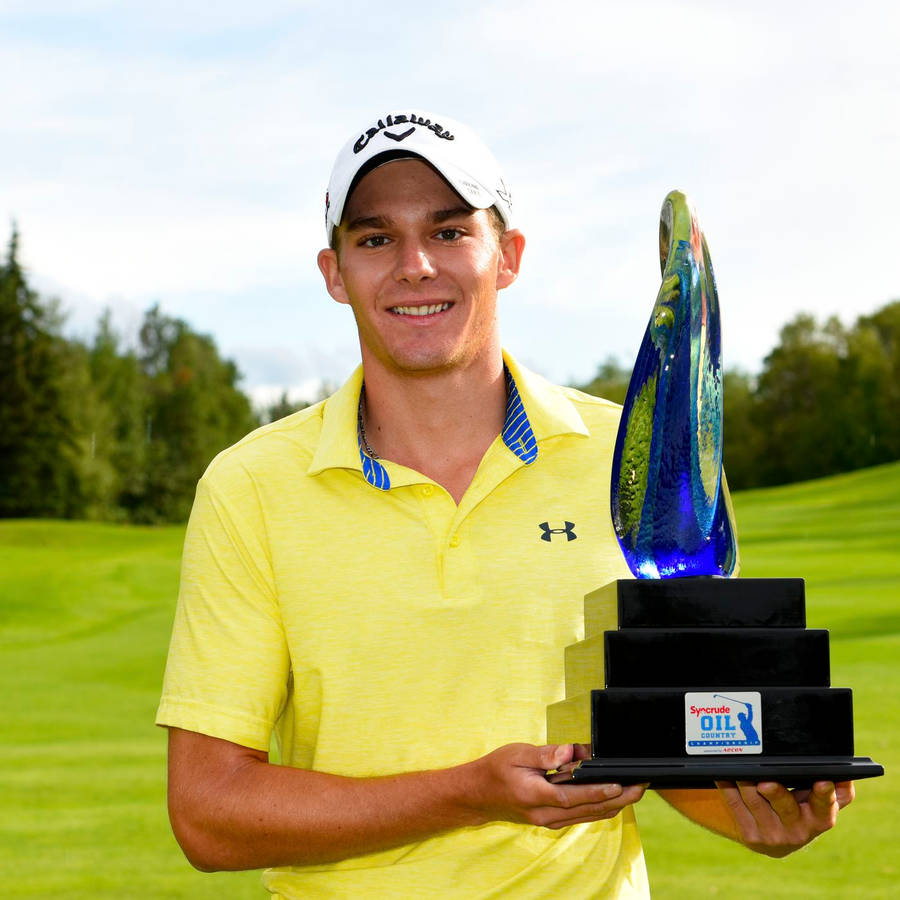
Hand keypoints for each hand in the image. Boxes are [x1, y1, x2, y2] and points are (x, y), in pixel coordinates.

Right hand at [466, 743, 646, 829]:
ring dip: (613, 804)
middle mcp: (545, 814)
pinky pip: (581, 816)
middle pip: (588, 810)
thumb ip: (544, 754)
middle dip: (618, 799)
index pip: (573, 797)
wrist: (478, 795)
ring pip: (589, 816)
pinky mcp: (552, 820)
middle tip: (640, 787)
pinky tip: (613, 798)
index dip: (598, 791)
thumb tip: (569, 753)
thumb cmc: (496, 770)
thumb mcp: (516, 753)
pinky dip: (600, 807)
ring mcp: (549, 821)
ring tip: (634, 791)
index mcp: (535, 795)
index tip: (620, 785)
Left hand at [715, 780, 854, 856]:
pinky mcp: (750, 836)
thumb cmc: (800, 810)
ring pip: (756, 803)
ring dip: (746, 783)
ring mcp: (772, 836)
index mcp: (820, 820)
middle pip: (786, 808)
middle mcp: (798, 832)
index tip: (822, 782)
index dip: (825, 795)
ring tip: (740, 768)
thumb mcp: (818, 803)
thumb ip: (835, 790)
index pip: (826, 808)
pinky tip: (724, 775)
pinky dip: (729, 788)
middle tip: (766, 781)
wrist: (774, 838)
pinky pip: (736, 806)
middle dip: (776, 793)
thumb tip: (846, 772)